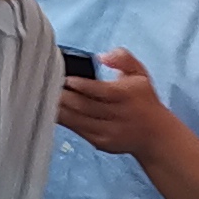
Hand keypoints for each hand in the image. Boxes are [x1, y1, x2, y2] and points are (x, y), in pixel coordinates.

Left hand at [57, 49, 184, 159]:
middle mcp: (118, 115)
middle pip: (85, 106)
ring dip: (59, 109)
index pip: (100, 91)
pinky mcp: (101, 142)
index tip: (65, 79)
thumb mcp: (139, 73)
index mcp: (127, 95)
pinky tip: (52, 111)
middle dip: (63, 97)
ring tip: (44, 98)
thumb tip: (102, 56)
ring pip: (78, 120)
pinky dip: (64, 121)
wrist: (154, 134)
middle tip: (47, 86)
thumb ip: (123, 59)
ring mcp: (109, 131)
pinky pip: (78, 130)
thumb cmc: (143, 99)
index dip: (80, 85)